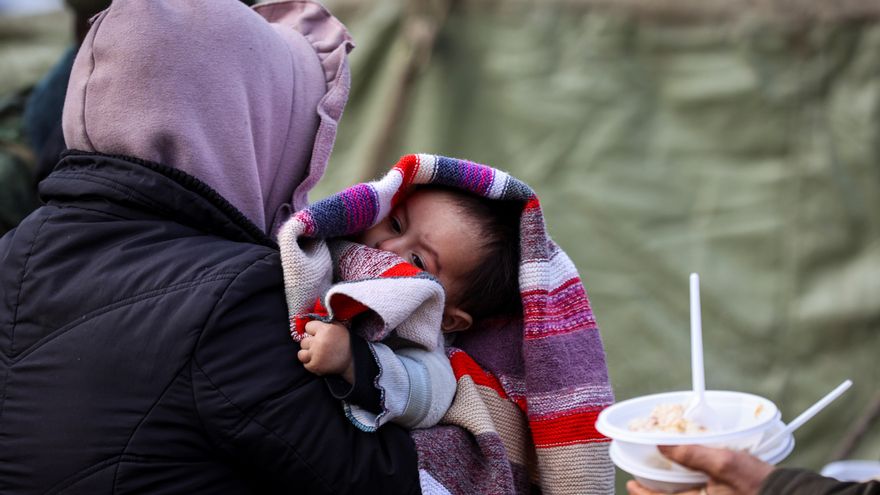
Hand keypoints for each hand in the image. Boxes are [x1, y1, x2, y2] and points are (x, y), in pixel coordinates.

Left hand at [298, 320, 353, 382]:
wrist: (353, 361)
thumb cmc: (345, 343)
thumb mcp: (338, 327)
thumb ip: (324, 323)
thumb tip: (309, 320)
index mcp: (325, 329)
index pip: (308, 327)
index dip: (313, 331)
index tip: (319, 334)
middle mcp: (319, 341)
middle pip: (303, 341)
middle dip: (311, 344)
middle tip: (321, 347)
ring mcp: (316, 354)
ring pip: (301, 353)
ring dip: (308, 355)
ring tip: (318, 355)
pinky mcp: (315, 366)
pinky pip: (305, 364)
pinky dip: (311, 364)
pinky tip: (320, 361)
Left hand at [625, 445, 774, 494]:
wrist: (786, 494)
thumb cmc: (758, 482)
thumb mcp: (724, 463)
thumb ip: (692, 454)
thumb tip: (662, 446)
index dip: (642, 493)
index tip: (631, 484)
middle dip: (655, 491)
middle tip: (642, 480)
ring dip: (670, 490)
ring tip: (661, 478)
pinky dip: (686, 489)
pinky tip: (686, 478)